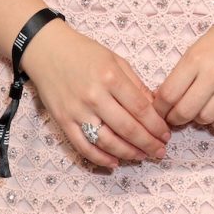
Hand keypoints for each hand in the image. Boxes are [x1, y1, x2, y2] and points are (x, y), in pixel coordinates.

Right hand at [18, 20, 171, 166]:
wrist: (47, 50)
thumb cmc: (83, 52)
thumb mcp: (115, 60)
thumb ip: (135, 84)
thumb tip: (155, 108)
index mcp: (110, 77)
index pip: (140, 109)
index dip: (156, 125)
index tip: (166, 134)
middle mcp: (94, 96)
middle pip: (127, 128)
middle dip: (148, 143)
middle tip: (160, 151)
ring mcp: (77, 111)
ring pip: (107, 142)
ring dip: (128, 153)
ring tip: (142, 157)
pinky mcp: (63, 121)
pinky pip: (83, 146)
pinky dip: (100, 158)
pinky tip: (115, 163)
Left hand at [153, 4, 213, 132]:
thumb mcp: (198, 46)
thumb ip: (183, 71)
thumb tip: (165, 97)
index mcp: (195, 58)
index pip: (168, 94)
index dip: (159, 108)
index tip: (160, 110)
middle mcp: (213, 73)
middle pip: (184, 111)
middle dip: (175, 119)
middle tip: (176, 117)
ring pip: (205, 119)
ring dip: (198, 120)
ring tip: (199, 111)